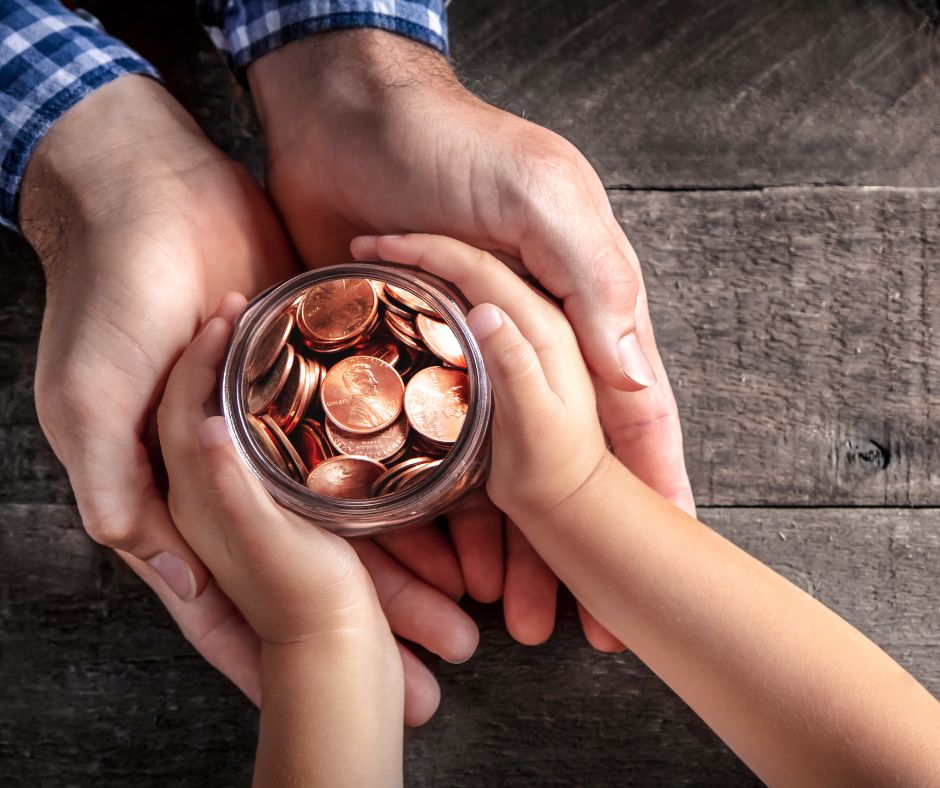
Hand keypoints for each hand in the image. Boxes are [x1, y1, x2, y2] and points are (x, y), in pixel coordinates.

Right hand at [21, 76, 471, 723]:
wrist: (148, 187)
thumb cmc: (113, 288)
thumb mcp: (90, 393)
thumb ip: (116, 479)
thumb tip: (158, 567)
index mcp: (188, 487)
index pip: (246, 592)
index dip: (301, 647)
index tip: (376, 678)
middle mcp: (244, 467)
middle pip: (323, 558)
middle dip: (385, 609)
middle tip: (453, 648)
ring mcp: (286, 423)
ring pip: (361, 508)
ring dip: (414, 555)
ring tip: (476, 597)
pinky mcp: (319, 373)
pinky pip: (378, 435)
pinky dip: (416, 470)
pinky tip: (466, 502)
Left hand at [248, 30, 693, 649]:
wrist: (345, 118)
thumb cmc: (457, 147)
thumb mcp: (547, 202)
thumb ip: (597, 291)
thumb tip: (638, 383)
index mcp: (581, 316)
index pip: (631, 421)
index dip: (653, 494)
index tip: (666, 570)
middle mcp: (530, 352)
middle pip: (564, 467)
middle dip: (568, 545)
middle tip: (560, 621)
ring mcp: (462, 366)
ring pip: (492, 475)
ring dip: (499, 544)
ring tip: (491, 610)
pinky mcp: (398, 368)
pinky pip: (418, 453)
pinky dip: (426, 505)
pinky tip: (428, 556)